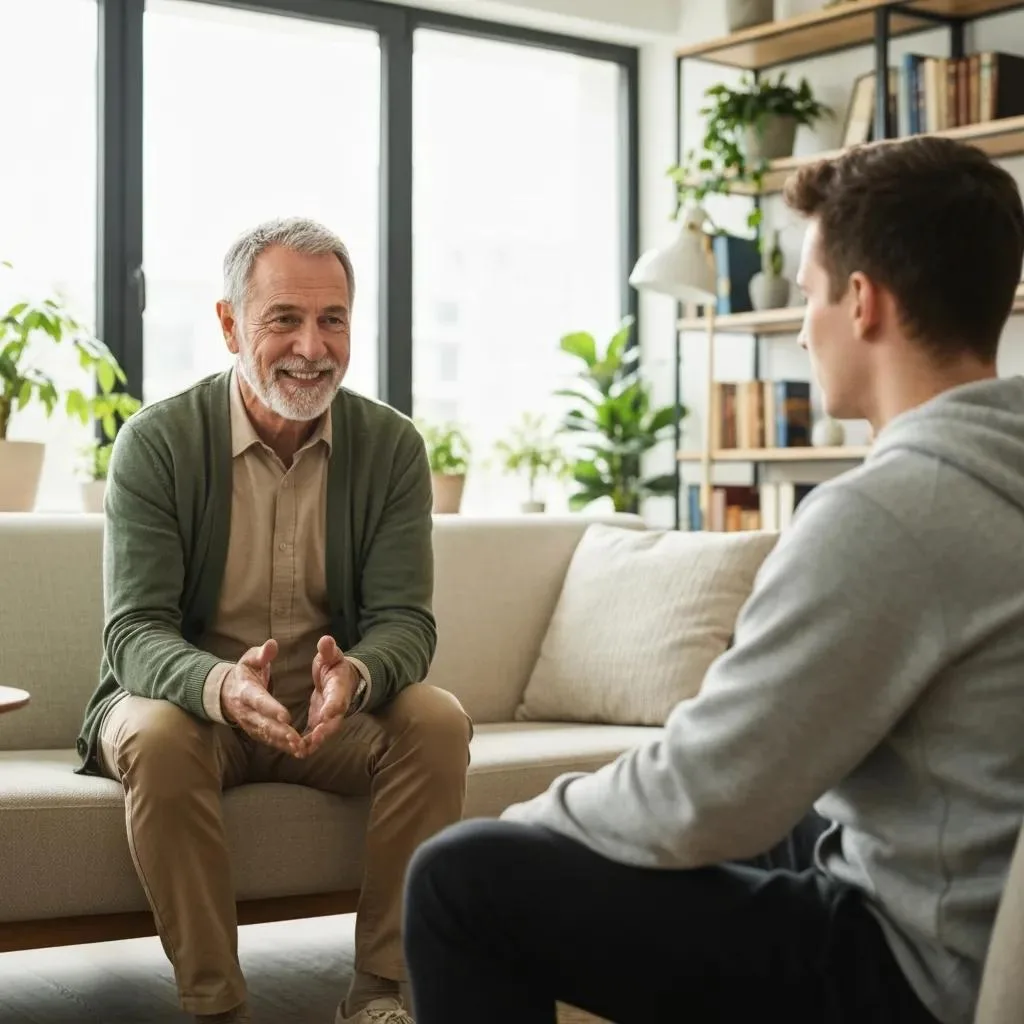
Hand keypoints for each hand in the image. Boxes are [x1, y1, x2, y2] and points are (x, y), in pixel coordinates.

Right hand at [221, 639, 304, 757]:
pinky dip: (282, 747)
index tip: (286, 716)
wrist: (225, 692)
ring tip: (300, 747)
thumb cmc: (244, 673)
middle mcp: (246, 711)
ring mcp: (250, 724)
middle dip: (280, 732)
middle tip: (297, 739)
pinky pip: (269, 741)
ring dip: (283, 743)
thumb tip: (272, 644)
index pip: (259, 701)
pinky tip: (298, 751)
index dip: (271, 709)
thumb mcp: (250, 659)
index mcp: (245, 691)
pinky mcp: (256, 732)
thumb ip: (261, 654)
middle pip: (264, 723)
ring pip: (267, 735)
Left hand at [305, 636, 358, 755]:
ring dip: (313, 742)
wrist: (344, 680)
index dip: (333, 706)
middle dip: (324, 731)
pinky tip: (294, 751)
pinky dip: (306, 744)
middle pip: (333, 722)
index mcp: (339, 688)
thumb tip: (326, 640)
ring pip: (323, 733)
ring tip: (299, 750)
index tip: (326, 714)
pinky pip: (314, 736)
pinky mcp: (319, 723)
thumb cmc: (335, 665)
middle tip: (314, 738)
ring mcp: (329, 717)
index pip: (338, 698)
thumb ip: (329, 650)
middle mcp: (336, 706)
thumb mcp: (332, 655)